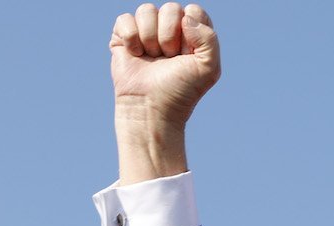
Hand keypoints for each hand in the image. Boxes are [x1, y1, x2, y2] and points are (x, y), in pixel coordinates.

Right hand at [109, 3, 220, 181]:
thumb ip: (209, 38)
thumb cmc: (181, 90)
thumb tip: (185, 17)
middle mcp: (170, 28)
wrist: (151, 107)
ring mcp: (146, 31)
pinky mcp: (124, 36)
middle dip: (169, 36)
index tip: (187, 55)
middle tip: (168, 58)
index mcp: (193, 33)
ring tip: (152, 58)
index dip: (190, 32)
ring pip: (146, 10)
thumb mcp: (208, 68)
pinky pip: (125, 19)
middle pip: (170, 8)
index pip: (193, 11)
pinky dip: (131, 38)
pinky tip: (135, 55)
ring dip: (150, 38)